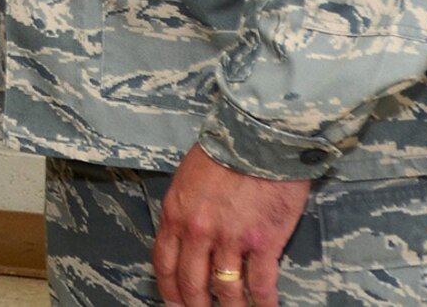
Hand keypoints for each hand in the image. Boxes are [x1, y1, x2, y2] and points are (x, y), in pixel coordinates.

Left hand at [151, 145, 308, 306]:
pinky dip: (262, 304)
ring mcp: (230, 240)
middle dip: (195, 306)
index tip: (174, 304)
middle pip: (191, 283)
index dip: (169, 290)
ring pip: (225, 291)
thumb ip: (184, 209)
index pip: (164, 263)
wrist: (259, 136)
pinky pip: (260, 285)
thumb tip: (186, 235)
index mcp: (176, 214)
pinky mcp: (263, 243)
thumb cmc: (225, 150)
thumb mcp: (188, 177)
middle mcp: (198, 232)